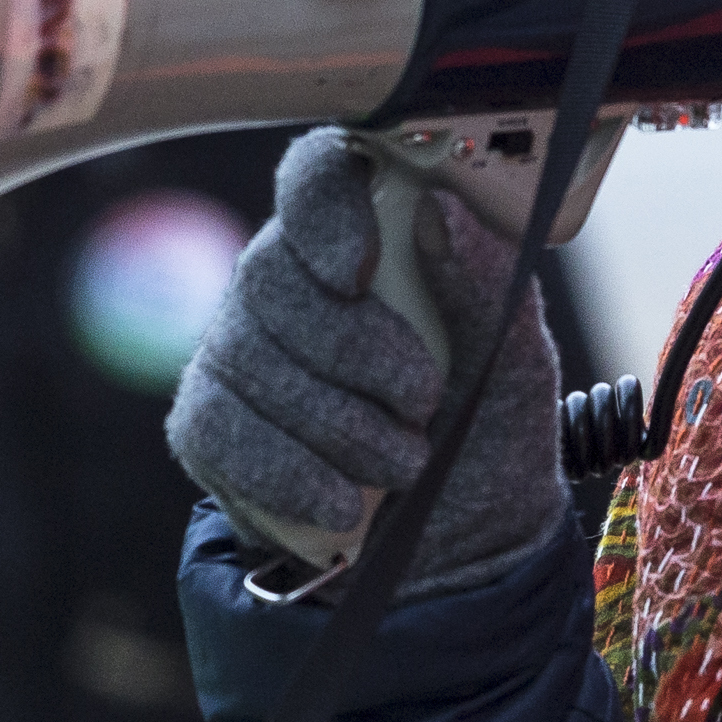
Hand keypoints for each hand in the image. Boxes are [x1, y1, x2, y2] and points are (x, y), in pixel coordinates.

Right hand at [166, 127, 562, 591]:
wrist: (459, 545)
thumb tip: (437, 210)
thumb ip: (485, 281)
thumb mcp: (515, 359)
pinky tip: (341, 503)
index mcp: (367, 235)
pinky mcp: (206, 422)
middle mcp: (287, 278)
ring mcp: (236, 347)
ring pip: (247, 357)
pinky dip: (287, 472)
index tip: (359, 272)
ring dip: (337, 425)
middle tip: (423, 402)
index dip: (323, 213)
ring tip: (404, 465)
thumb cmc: (488, 428)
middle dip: (352, 350)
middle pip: (272, 274)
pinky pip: (217, 429)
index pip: (316, 176)